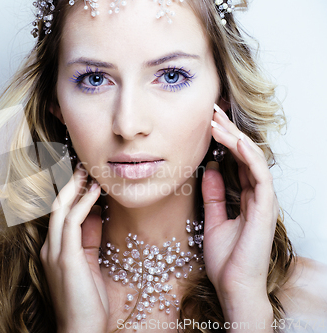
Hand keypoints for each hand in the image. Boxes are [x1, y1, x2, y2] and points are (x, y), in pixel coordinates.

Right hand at [40, 164, 108, 332]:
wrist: (80, 330)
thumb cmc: (87, 301)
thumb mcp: (90, 264)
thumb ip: (90, 239)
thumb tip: (97, 214)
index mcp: (54, 250)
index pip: (60, 215)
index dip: (72, 195)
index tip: (85, 178)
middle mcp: (50, 248)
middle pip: (57, 207)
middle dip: (70, 185)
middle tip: (83, 166)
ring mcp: (55, 252)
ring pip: (61, 210)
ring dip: (75, 188)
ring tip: (88, 171)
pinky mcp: (65, 258)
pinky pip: (72, 223)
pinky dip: (83, 204)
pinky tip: (93, 192)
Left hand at [201, 104, 276, 318]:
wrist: (233, 286)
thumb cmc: (226, 259)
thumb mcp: (213, 219)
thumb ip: (213, 195)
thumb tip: (210, 170)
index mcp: (246, 197)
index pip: (237, 161)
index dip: (224, 141)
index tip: (206, 124)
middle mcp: (258, 195)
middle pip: (245, 155)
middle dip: (228, 132)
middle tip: (211, 112)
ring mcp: (264, 200)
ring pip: (253, 158)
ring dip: (234, 137)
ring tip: (216, 120)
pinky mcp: (265, 207)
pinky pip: (259, 173)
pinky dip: (247, 155)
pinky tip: (233, 141)